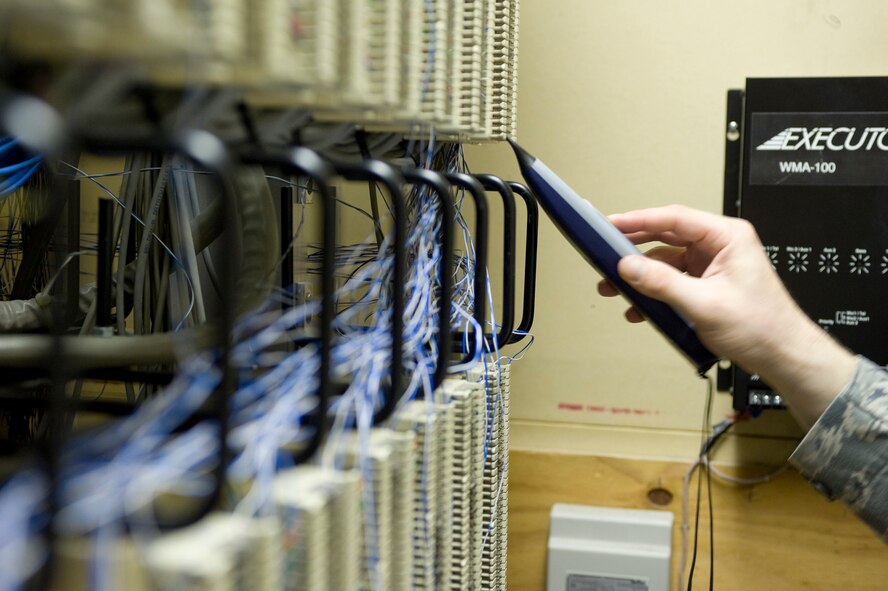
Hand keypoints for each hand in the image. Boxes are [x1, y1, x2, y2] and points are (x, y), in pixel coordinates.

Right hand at [598, 205, 855, 427]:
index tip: (612, 223)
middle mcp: (719, 246)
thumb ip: (662, 283)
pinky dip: (654, 292)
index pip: (674, 219)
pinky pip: (672, 281)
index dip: (639, 220)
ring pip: (666, 262)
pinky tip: (638, 308)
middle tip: (605, 250)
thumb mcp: (704, 304)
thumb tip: (628, 267)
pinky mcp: (707, 284)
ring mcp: (713, 265)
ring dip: (641, 276)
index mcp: (727, 237)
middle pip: (666, 237)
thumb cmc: (761, 326)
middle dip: (634, 248)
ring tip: (614, 287)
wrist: (782, 355)